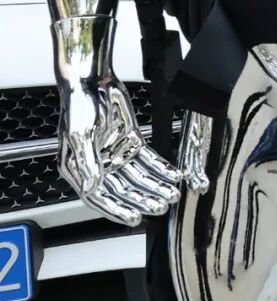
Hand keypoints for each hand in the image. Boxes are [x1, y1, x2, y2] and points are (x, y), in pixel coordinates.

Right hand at [58, 76, 183, 226]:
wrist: (92, 81)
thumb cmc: (79, 106)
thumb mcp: (80, 135)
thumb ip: (87, 163)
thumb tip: (92, 187)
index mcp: (81, 169)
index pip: (100, 197)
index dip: (117, 210)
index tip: (134, 218)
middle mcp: (100, 165)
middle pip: (124, 189)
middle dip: (143, 200)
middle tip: (161, 207)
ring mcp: (118, 154)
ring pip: (140, 177)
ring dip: (156, 187)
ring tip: (171, 195)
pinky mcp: (132, 141)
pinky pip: (149, 159)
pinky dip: (162, 168)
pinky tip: (173, 175)